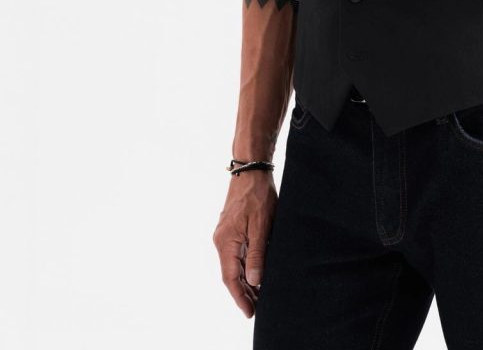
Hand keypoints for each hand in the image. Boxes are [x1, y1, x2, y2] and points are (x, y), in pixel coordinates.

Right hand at [212, 169, 277, 318]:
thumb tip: (254, 281)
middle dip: (244, 293)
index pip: (230, 278)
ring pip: (234, 265)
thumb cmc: (257, 195)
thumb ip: (257, 254)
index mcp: (225, 242)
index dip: (240, 297)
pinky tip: (256, 274)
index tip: (249, 312)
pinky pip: (237, 254)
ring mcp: (225, 234)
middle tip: (258, 309)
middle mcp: (221, 240)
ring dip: (245, 281)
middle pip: (231, 274)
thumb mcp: (261, 226)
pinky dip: (246, 267)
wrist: (251, 169)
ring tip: (259, 296)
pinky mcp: (232, 228)